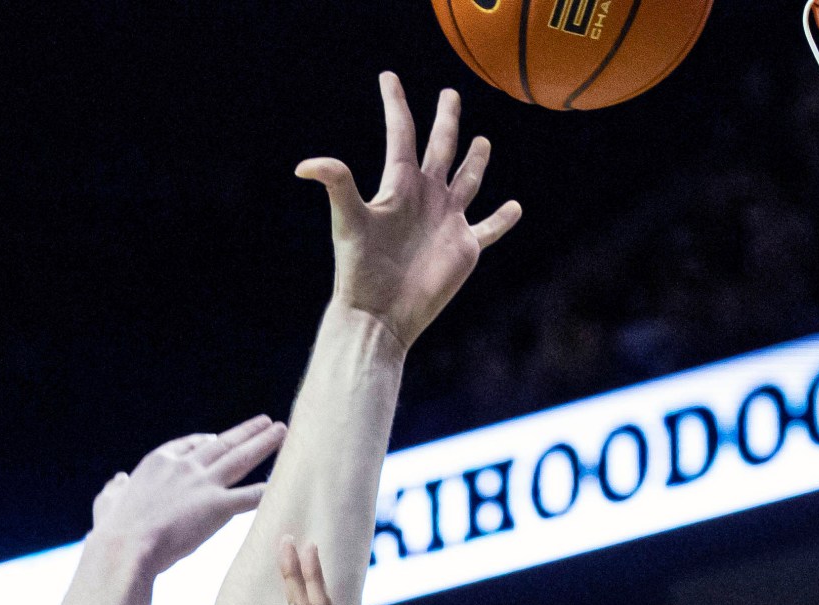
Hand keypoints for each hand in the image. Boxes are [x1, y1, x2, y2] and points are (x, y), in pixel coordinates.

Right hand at [91, 416, 286, 573]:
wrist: (126, 546)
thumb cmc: (113, 531)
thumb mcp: (107, 504)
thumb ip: (114, 491)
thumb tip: (117, 481)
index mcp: (158, 462)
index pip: (188, 444)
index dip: (205, 441)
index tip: (217, 437)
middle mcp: (185, 467)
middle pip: (223, 444)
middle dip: (246, 432)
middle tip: (267, 422)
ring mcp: (203, 484)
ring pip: (241, 459)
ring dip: (264, 444)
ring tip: (282, 433)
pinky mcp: (218, 506)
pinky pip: (251, 495)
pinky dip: (269, 489)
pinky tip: (285, 483)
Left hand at [297, 74, 522, 349]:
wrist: (380, 313)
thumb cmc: (361, 269)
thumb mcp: (348, 221)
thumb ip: (336, 185)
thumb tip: (304, 166)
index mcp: (400, 185)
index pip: (400, 134)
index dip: (395, 105)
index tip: (388, 76)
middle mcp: (425, 197)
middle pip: (440, 148)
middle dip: (446, 120)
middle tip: (449, 93)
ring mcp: (447, 221)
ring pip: (467, 181)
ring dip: (476, 162)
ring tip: (482, 142)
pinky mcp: (464, 248)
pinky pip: (489, 228)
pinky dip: (503, 218)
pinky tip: (514, 206)